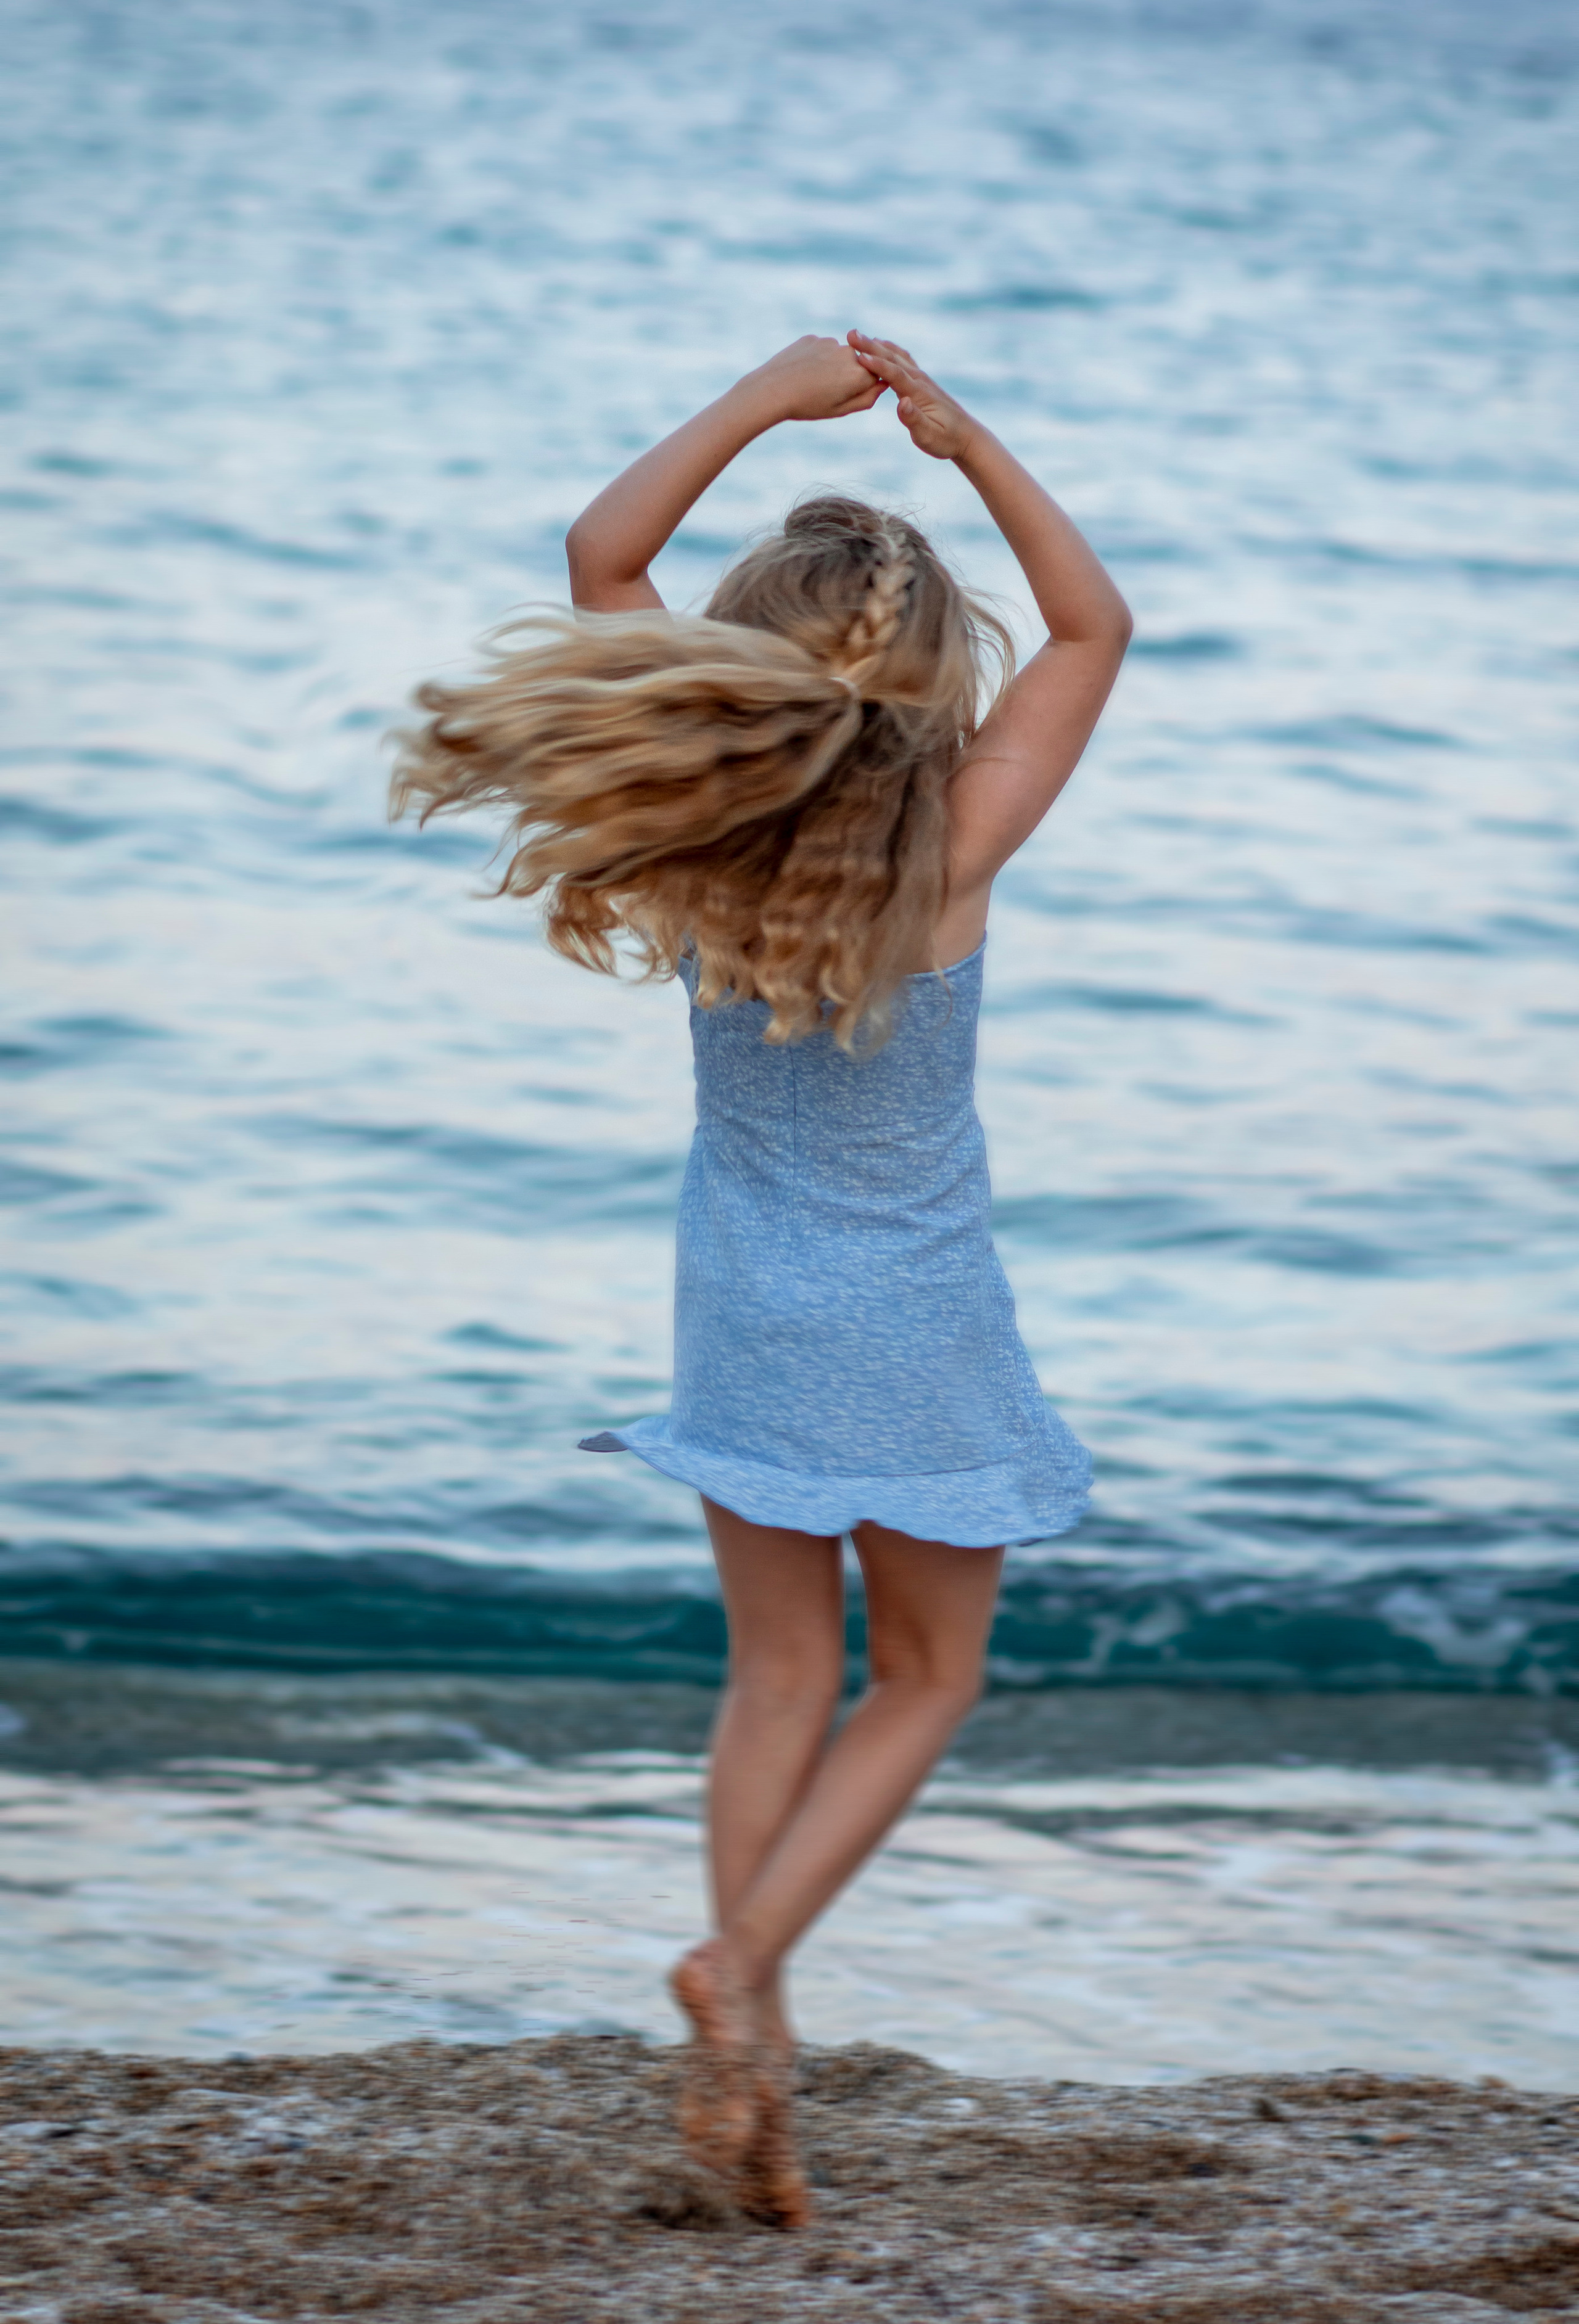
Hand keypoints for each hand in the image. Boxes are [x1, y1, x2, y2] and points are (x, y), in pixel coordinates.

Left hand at [739, 335, 888, 423]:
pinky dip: (815, 359)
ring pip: (838, 355)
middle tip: (825, 390)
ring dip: (831, 366)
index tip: (846, 395)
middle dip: (847, 375)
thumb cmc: (808, 406)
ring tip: (811, 382)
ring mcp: (830, 343)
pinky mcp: (813, 338)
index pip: (876, 376)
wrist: (772, 390)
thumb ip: (867, 398)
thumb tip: (883, 383)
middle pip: (858, 363)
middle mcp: (849, 353)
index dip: (862, 387)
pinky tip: (801, 372)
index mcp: (860, 374)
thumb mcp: (840, 410)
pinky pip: (821, 349)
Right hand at [847, 332, 979, 459]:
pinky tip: (881, 347)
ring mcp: (922, 380)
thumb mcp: (928, 436)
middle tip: (850, 335)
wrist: (967, 436)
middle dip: (871, 346)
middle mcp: (920, 381)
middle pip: (893, 359)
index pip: (895, 374)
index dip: (876, 365)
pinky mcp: (922, 383)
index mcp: (919, 393)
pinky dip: (890, 352)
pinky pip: (903, 361)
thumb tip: (902, 402)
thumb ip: (914, 419)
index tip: (858, 356)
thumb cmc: (946, 440)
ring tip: (859, 337)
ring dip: (878, 346)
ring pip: (898, 357)